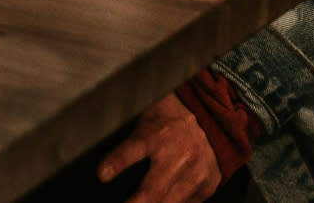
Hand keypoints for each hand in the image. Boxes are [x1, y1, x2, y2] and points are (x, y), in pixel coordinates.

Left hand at [100, 94, 220, 202]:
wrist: (211, 120)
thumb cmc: (170, 120)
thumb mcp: (143, 118)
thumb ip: (125, 139)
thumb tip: (101, 158)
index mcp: (157, 134)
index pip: (133, 149)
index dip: (116, 162)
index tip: (102, 174)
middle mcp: (178, 156)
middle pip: (154, 190)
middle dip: (137, 202)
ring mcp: (195, 175)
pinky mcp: (206, 187)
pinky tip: (160, 202)